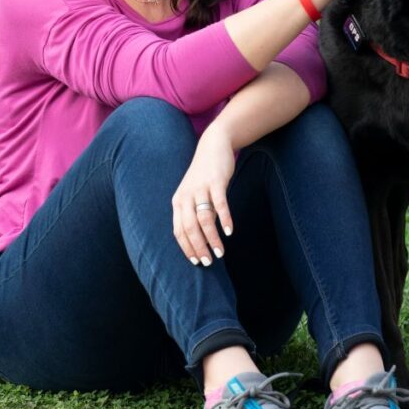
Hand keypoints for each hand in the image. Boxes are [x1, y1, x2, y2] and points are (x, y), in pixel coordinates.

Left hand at [171, 123, 234, 265]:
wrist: (213, 146)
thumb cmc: (204, 175)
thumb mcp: (194, 195)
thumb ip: (195, 214)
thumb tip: (203, 238)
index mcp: (178, 202)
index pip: (178, 231)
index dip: (187, 248)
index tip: (197, 262)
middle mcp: (186, 196)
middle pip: (190, 228)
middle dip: (199, 248)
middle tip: (209, 262)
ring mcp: (200, 189)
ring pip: (204, 219)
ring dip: (212, 238)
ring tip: (221, 252)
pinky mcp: (216, 182)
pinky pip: (220, 204)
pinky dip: (225, 219)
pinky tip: (229, 231)